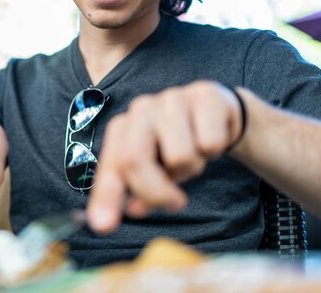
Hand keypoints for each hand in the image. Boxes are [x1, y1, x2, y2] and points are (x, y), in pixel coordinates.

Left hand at [87, 81, 244, 232]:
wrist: (217, 114)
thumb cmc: (177, 144)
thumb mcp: (154, 170)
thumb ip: (138, 191)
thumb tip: (132, 209)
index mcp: (122, 127)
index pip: (112, 166)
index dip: (106, 196)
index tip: (103, 225)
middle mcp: (141, 109)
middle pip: (135, 160)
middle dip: (155, 192)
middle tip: (175, 202)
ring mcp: (171, 98)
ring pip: (180, 156)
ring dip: (192, 168)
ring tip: (193, 154)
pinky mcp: (204, 95)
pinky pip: (210, 142)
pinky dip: (214, 150)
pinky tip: (209, 137)